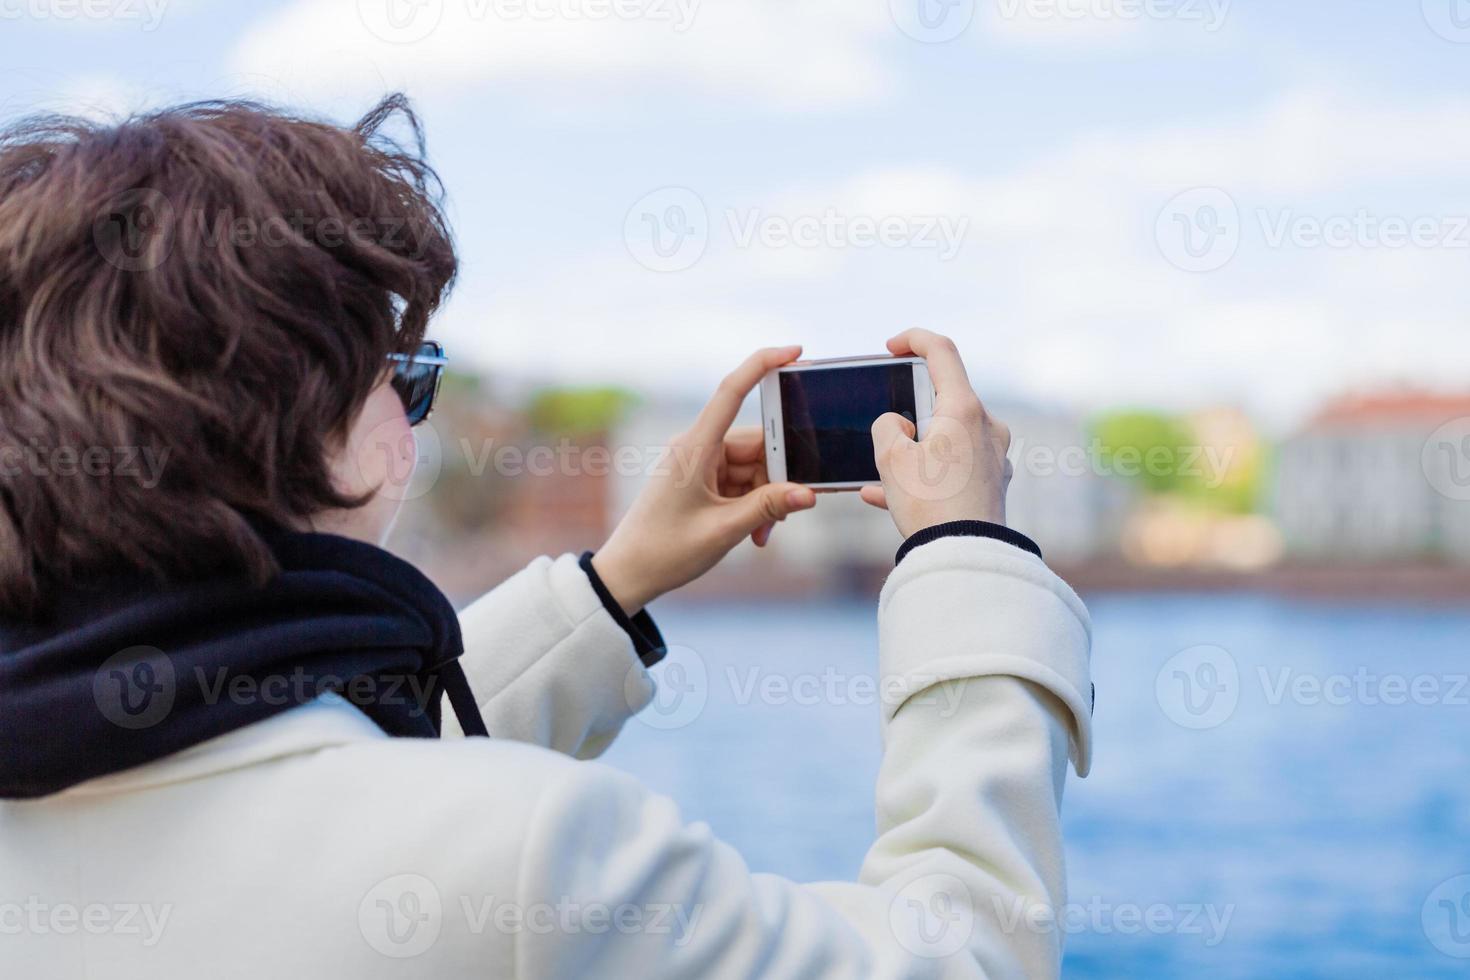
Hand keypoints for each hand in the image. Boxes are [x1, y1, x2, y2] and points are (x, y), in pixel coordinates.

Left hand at [592, 346, 817, 612]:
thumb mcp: (724, 531)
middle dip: (777, 481)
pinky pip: (742, 483)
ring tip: (759, 536)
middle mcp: (697, 448)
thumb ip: (769, 508)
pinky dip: (752, 506)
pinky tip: (752, 534)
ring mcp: (699, 464)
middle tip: (780, 518)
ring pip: (754, 468)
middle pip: (758, 445)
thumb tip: (809, 494)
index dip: (762, 365)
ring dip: (765, 500)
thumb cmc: (666, 551)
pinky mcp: (702, 480)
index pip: (731, 392)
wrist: (629, 574)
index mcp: (694, 448)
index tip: (795, 351)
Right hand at [859, 329, 1012, 537]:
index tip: (891, 346)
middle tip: (885, 430)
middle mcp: (987, 427)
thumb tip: (898, 425)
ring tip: (880, 472)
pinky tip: (885, 497)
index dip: (913, 339)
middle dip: (910, 410)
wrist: (965, 559)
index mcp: (964, 409)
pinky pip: (952, 469)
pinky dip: (923, 475)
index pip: (941, 352)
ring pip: (946, 438)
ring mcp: (993, 456)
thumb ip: (886, 426)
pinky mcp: (991, 484)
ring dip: (913, 449)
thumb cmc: (929, 505)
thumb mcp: (890, 458)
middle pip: (944, 400)